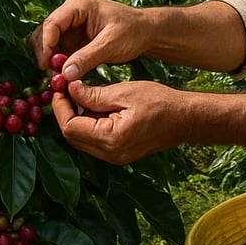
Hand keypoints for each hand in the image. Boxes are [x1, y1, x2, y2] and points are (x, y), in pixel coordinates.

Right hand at [30, 0, 146, 81]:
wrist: (146, 32)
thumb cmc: (132, 32)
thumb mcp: (110, 45)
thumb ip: (87, 58)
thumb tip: (64, 74)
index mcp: (78, 5)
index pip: (52, 23)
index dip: (46, 46)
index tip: (46, 66)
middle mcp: (70, 13)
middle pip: (45, 32)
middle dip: (45, 54)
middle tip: (50, 75)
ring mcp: (71, 26)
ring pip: (49, 43)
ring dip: (50, 60)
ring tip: (58, 78)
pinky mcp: (74, 39)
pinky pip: (59, 51)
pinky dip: (58, 64)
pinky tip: (64, 77)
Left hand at [50, 79, 182, 164]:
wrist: (185, 119)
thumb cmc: (159, 102)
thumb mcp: (123, 92)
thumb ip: (93, 95)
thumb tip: (70, 89)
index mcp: (110, 139)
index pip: (69, 127)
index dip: (60, 107)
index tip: (59, 87)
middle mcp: (110, 154)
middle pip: (72, 137)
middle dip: (65, 113)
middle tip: (65, 90)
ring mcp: (115, 157)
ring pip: (82, 140)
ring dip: (76, 118)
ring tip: (80, 95)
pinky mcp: (119, 153)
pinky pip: (95, 141)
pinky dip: (89, 124)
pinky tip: (96, 106)